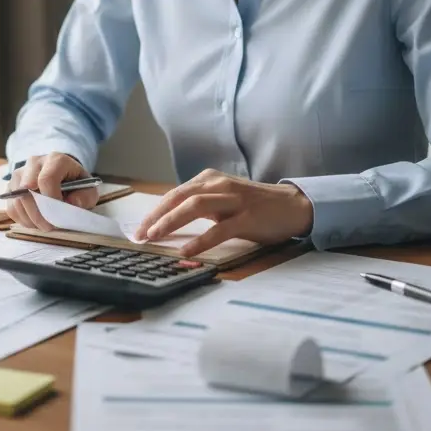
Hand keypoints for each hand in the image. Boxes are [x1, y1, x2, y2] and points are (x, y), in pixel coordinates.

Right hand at [5, 153, 97, 230]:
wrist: (62, 175)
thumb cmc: (75, 183)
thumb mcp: (88, 188)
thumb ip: (85, 196)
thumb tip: (71, 203)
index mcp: (56, 159)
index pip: (46, 179)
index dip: (51, 200)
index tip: (59, 213)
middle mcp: (34, 162)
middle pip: (27, 189)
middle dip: (40, 213)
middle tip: (51, 226)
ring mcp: (20, 174)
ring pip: (17, 200)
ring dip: (31, 219)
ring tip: (44, 226)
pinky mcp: (11, 187)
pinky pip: (11, 207)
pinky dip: (22, 219)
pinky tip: (35, 222)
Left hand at [133, 169, 313, 257]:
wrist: (292, 205)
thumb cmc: (254, 205)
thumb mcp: (223, 198)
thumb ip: (199, 204)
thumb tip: (168, 220)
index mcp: (210, 179)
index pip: (175, 194)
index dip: (155, 211)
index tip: (139, 229)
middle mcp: (219, 185)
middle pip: (179, 197)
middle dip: (156, 216)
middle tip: (140, 235)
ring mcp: (234, 200)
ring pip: (195, 206)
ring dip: (171, 222)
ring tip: (155, 237)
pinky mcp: (247, 217)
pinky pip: (219, 229)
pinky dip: (200, 240)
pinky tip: (186, 251)